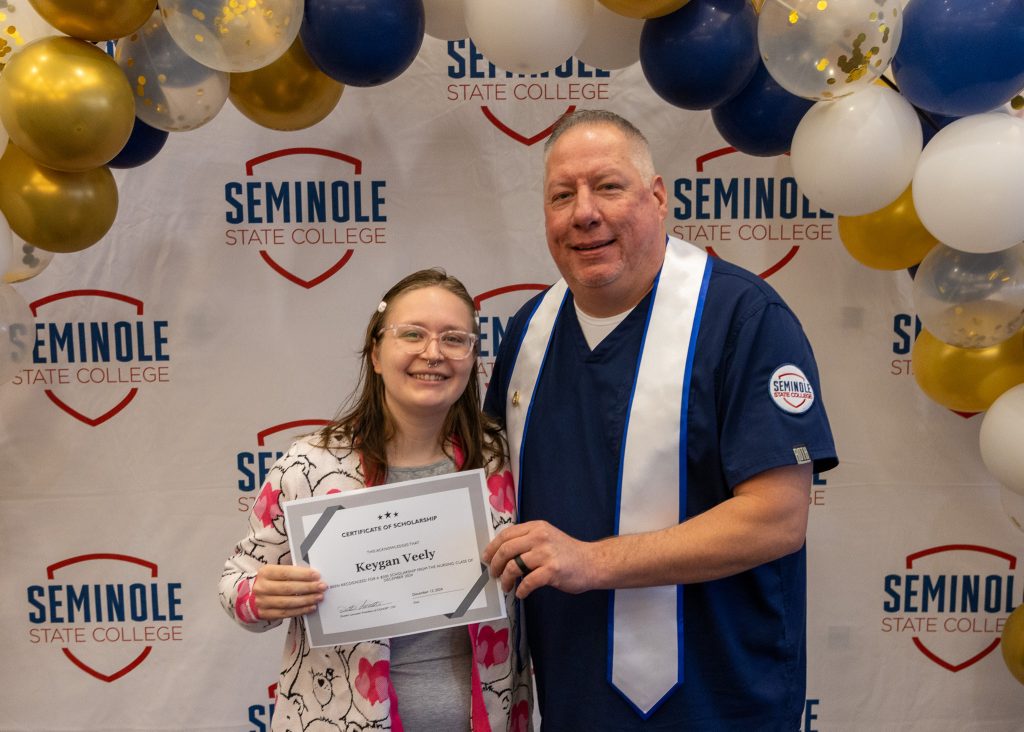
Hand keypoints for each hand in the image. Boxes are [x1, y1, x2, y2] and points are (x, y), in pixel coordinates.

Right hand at [252, 564, 326, 619]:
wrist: (253, 595)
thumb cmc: (270, 581)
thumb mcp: (276, 572)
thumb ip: (292, 573)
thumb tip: (313, 576)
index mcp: (265, 572)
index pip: (286, 573)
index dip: (302, 574)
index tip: (316, 575)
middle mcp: (262, 587)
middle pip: (288, 588)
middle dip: (308, 587)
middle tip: (321, 587)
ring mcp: (262, 602)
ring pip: (287, 602)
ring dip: (306, 600)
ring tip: (318, 597)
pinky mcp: (265, 614)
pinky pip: (285, 613)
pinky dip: (300, 610)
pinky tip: (310, 607)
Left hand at [482, 520, 597, 598]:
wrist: (592, 562)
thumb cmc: (567, 552)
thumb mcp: (547, 537)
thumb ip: (527, 540)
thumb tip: (502, 553)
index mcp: (536, 527)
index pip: (506, 534)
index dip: (492, 547)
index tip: (486, 558)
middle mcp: (540, 537)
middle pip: (506, 550)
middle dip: (495, 564)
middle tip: (493, 574)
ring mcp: (546, 553)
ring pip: (514, 566)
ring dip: (506, 579)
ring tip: (506, 586)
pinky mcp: (552, 570)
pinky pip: (528, 582)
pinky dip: (521, 590)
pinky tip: (521, 593)